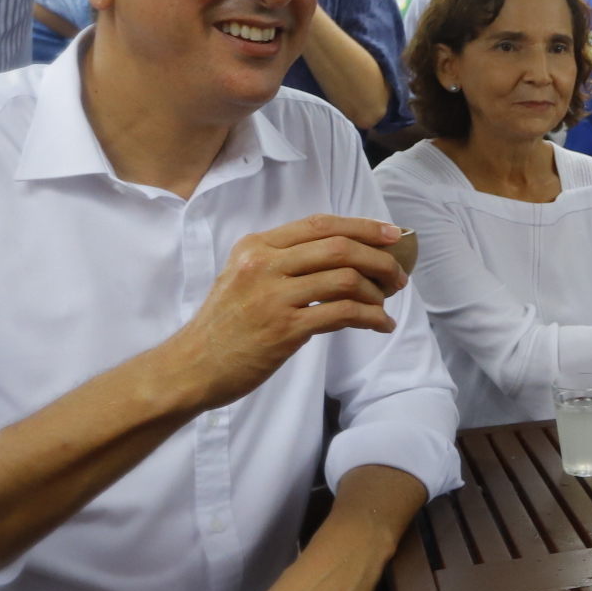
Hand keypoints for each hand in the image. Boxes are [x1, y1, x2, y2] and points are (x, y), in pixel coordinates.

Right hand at [159, 215, 403, 412]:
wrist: (193, 366)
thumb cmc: (224, 325)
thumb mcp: (243, 278)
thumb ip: (282, 262)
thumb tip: (342, 258)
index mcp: (256, 247)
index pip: (320, 224)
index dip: (362, 226)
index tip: (391, 234)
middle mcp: (264, 265)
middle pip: (339, 247)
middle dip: (378, 259)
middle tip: (398, 274)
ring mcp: (274, 296)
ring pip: (345, 279)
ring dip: (376, 291)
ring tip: (386, 302)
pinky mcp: (284, 329)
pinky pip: (342, 314)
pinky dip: (370, 317)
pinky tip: (380, 324)